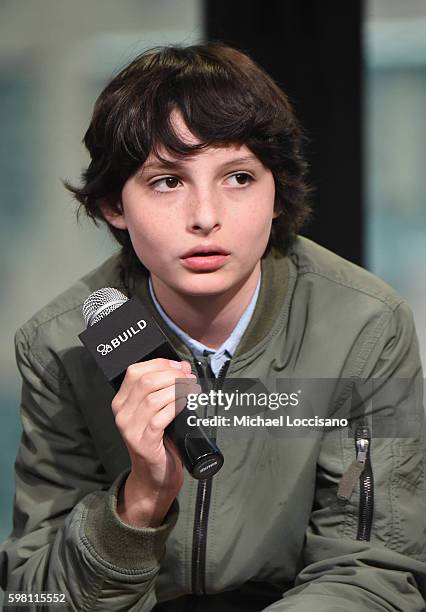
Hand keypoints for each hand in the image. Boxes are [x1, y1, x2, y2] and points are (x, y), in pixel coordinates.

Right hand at [112, 358, 198, 526]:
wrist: (154, 476)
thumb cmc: (158, 440)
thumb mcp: (157, 410)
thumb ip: (165, 388)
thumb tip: (182, 367)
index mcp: (121, 401)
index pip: (135, 371)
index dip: (160, 364)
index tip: (179, 365)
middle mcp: (121, 414)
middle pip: (145, 382)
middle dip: (172, 375)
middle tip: (189, 378)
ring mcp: (130, 429)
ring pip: (153, 398)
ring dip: (177, 390)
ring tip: (191, 390)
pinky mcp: (144, 443)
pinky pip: (160, 419)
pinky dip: (175, 407)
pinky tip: (186, 404)